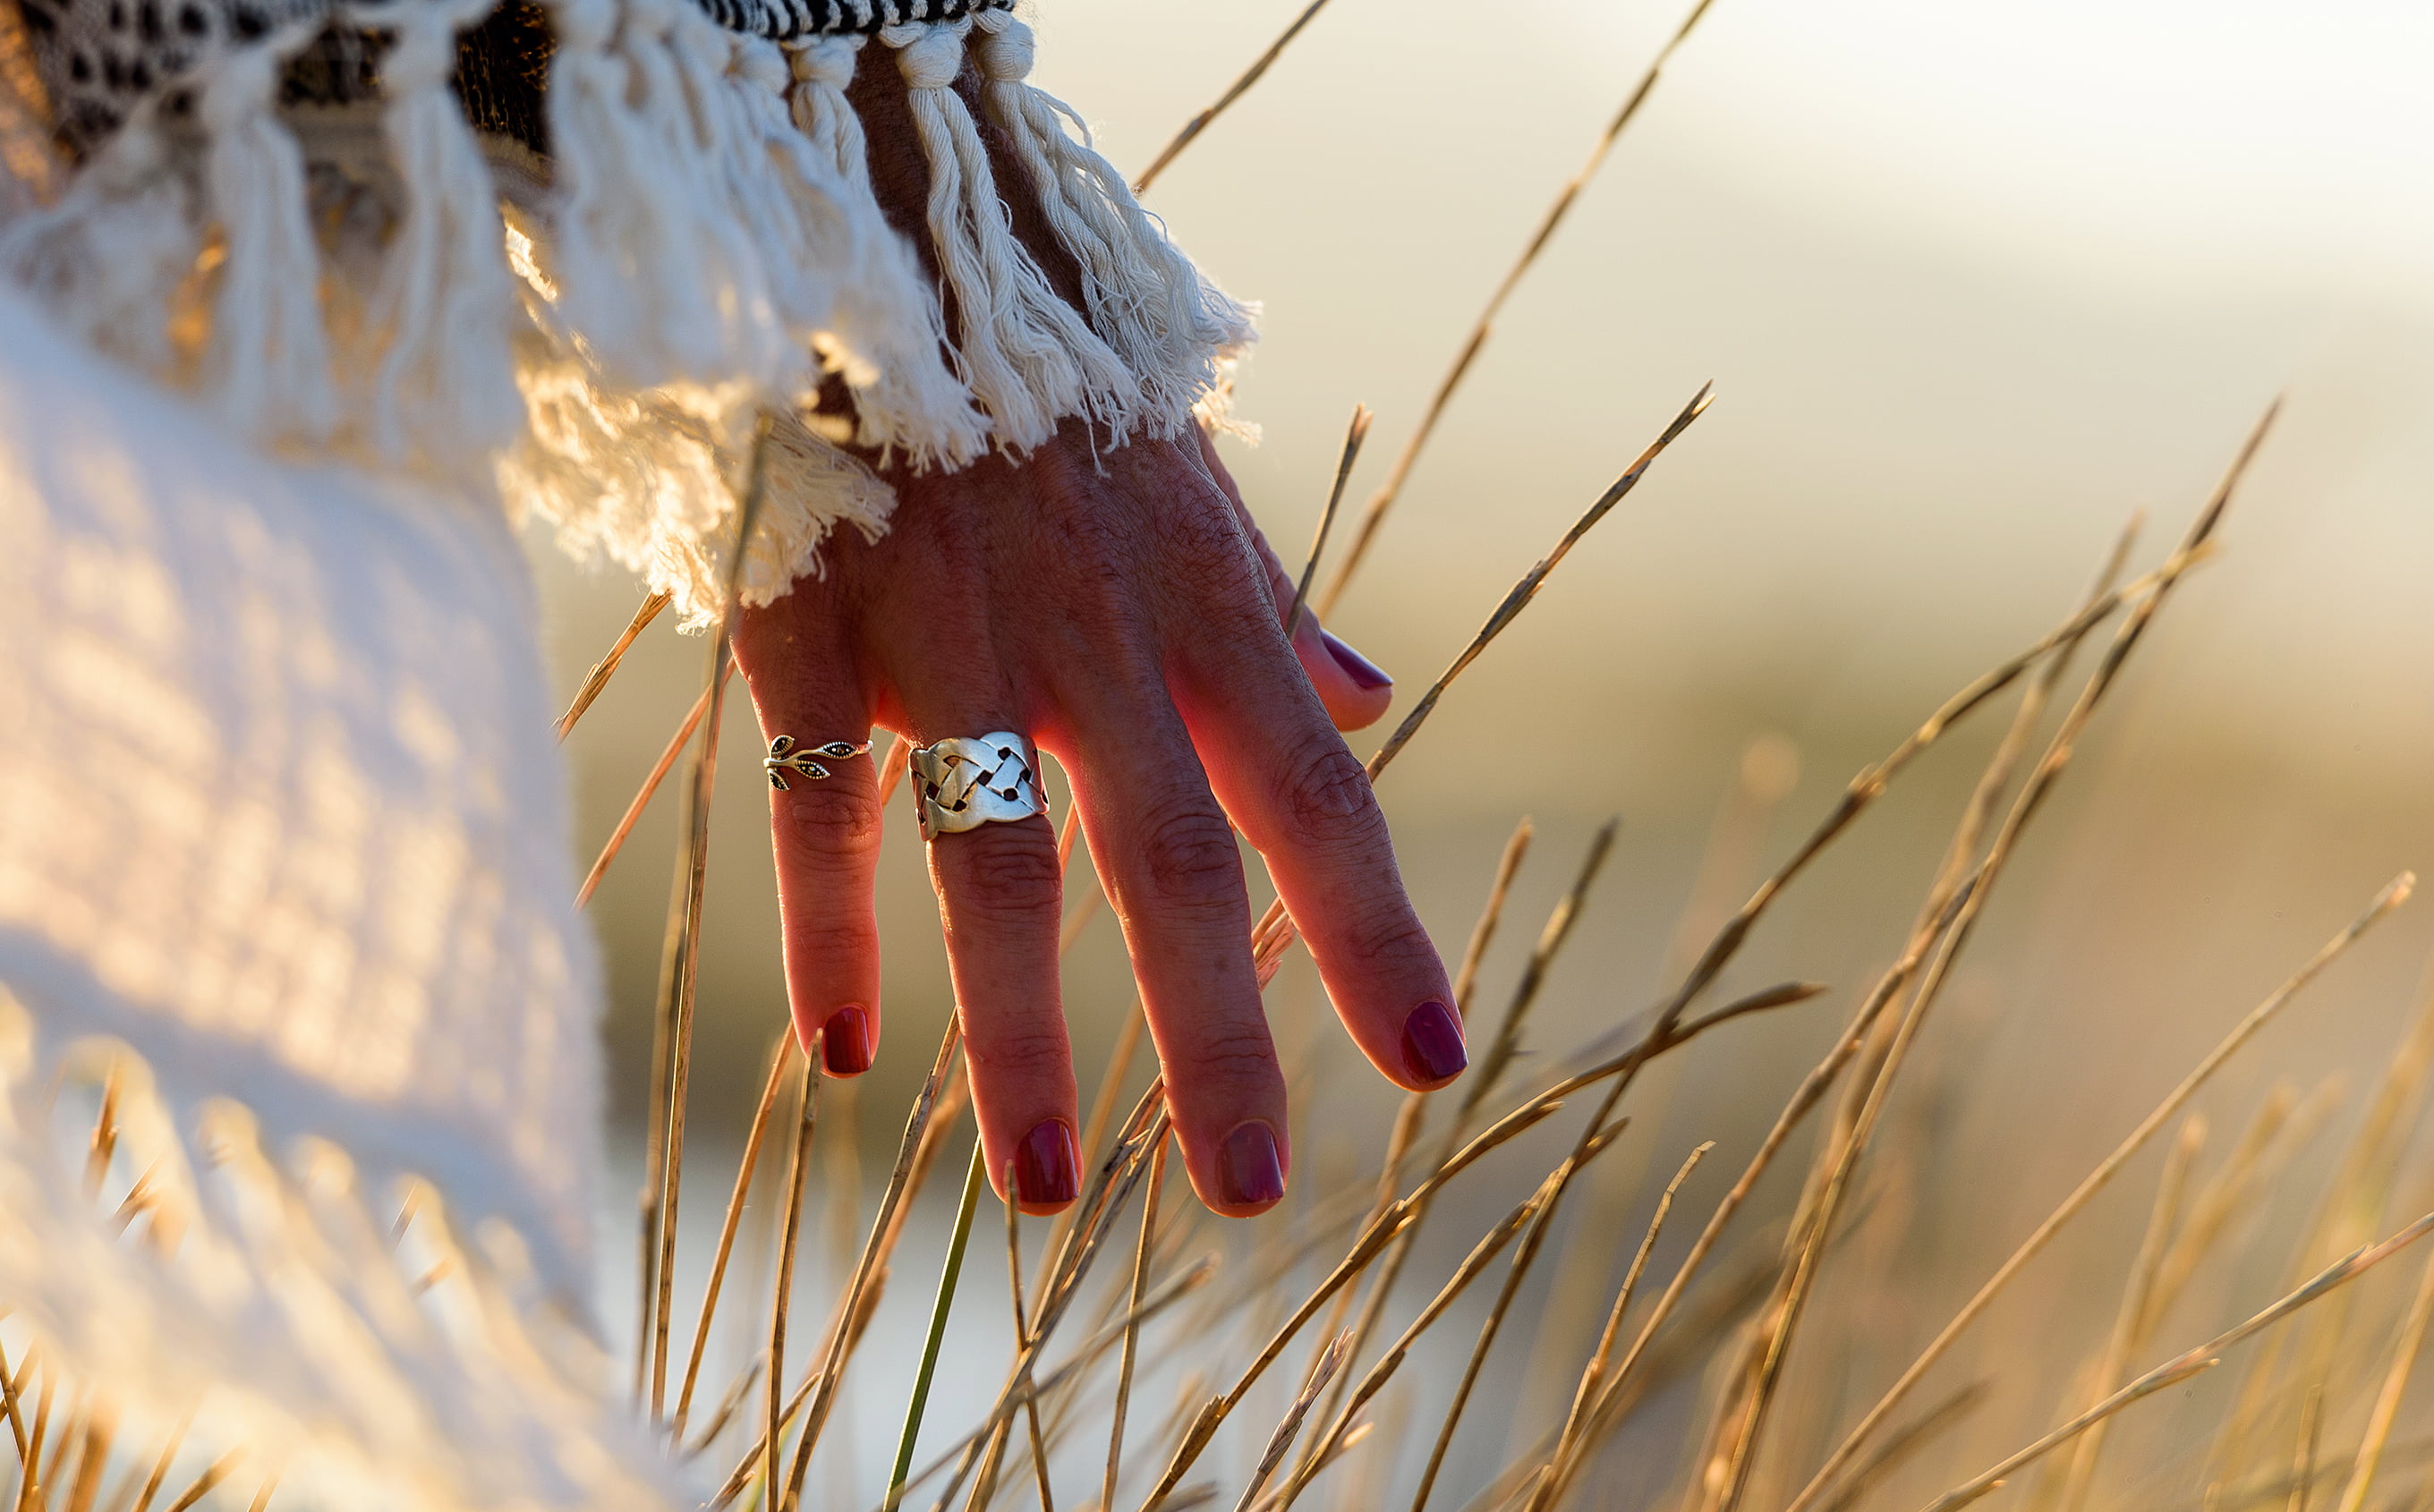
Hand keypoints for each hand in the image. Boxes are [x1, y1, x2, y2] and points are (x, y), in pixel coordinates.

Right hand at [734, 421, 1464, 1217]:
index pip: (1317, 792)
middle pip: (1172, 865)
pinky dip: (832, 931)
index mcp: (1199, 607)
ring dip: (1019, 1038)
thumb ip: (1272, 603)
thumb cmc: (1045, 377)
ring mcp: (949, 638)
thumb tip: (1376, 699)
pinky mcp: (812, 627)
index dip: (1375, 931)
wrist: (872, 224)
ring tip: (1051, 1189)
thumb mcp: (1189, 474)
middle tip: (1251, 1196)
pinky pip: (822, 804)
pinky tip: (846, 1053)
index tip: (1428, 1064)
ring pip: (991, 864)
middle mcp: (1095, 638)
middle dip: (1219, 1038)